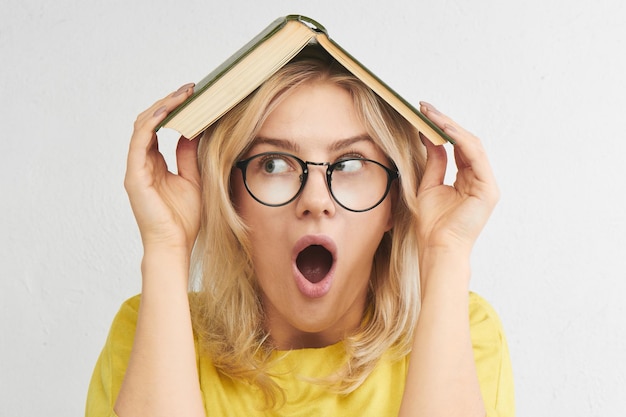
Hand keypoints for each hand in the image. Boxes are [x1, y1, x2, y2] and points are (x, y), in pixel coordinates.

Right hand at [124, 83, 200, 253]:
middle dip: (169, 103)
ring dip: (163, 108)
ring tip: (182, 94)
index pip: (159, 128)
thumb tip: (195, 130)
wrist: (175, 244)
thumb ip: (189, 155)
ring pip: (143, 126)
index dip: (173, 110)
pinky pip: (140, 141)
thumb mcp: (193, 178)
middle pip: (149, 122)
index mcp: (154, 163)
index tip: (193, 96)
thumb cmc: (183, 219)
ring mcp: (136, 168)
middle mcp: (142, 162)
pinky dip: (152, 124)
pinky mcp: (134, 175)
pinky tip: (168, 112)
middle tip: (190, 89)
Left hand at [415, 102, 499, 256]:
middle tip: (425, 108)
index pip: (457, 147)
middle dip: (445, 123)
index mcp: (468, 179)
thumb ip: (434, 162)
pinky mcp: (488, 189)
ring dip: (450, 127)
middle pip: (466, 142)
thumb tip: (429, 137)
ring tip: (430, 115)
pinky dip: (460, 141)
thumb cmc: (432, 224)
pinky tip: (443, 130)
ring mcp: (486, 184)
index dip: (442, 129)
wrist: (438, 247)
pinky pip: (475, 157)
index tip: (423, 113)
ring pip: (472, 145)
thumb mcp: (429, 185)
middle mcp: (480, 179)